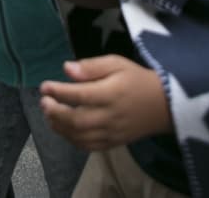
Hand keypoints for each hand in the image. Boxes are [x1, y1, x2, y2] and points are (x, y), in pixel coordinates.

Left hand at [38, 56, 172, 150]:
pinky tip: (63, 129)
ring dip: (59, 127)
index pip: (79, 95)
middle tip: (44, 102)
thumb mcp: (117, 63)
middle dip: (54, 112)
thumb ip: (91, 67)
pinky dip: (71, 139)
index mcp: (111, 94)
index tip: (44, 86)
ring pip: (79, 136)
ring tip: (49, 114)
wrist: (165, 105)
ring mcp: (112, 133)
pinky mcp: (114, 143)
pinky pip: (88, 146)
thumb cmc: (137, 80)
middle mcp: (110, 116)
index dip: (58, 91)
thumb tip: (66, 69)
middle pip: (76, 120)